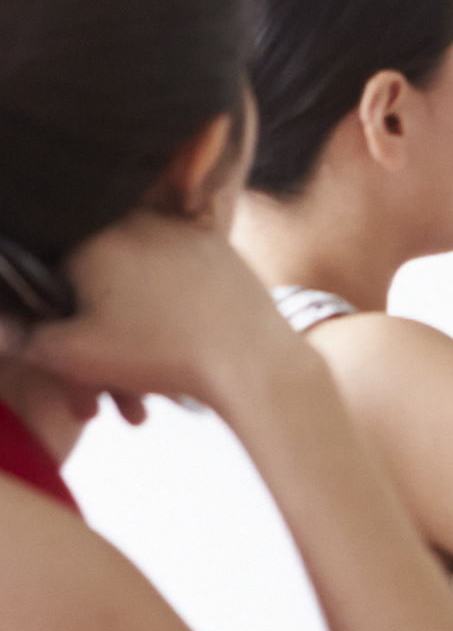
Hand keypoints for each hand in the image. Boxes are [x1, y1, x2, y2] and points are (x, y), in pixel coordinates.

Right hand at [21, 212, 308, 420]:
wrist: (250, 357)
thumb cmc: (155, 354)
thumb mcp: (71, 354)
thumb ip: (24, 338)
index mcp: (94, 238)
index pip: (52, 277)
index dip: (54, 327)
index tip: (65, 364)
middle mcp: (138, 223)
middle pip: (99, 292)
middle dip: (94, 353)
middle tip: (97, 406)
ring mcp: (183, 232)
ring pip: (137, 296)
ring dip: (129, 352)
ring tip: (138, 408)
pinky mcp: (218, 249)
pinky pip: (175, 288)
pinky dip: (165, 324)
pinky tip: (167, 372)